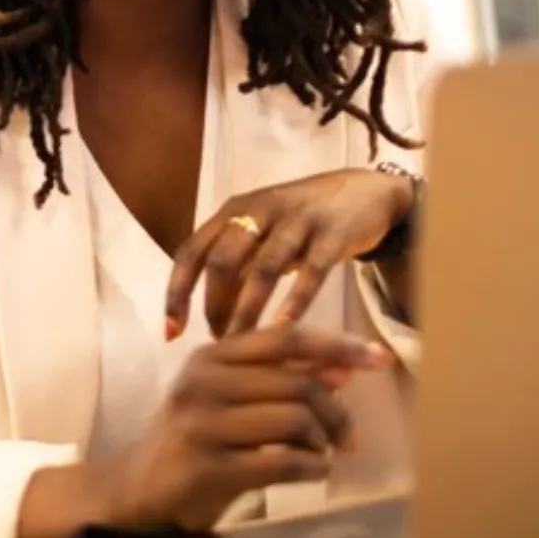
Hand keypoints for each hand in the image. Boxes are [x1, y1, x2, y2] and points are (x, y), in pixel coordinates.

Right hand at [92, 327, 390, 533]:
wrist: (139, 491)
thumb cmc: (194, 440)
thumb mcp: (229, 397)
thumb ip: (279, 380)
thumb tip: (343, 371)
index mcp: (211, 356)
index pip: (287, 338)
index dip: (338, 346)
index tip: (378, 357)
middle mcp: (203, 382)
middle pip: (297, 382)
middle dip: (336, 411)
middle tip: (349, 437)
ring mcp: (203, 425)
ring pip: (294, 420)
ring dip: (322, 442)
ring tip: (323, 455)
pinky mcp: (208, 469)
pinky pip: (282, 463)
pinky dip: (312, 468)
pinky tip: (315, 472)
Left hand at [166, 168, 416, 338]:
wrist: (366, 192)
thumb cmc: (303, 221)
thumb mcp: (263, 234)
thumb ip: (237, 266)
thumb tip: (210, 315)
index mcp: (234, 210)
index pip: (191, 252)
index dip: (177, 293)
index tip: (171, 332)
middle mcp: (260, 210)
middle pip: (222, 262)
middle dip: (214, 307)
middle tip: (219, 342)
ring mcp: (297, 219)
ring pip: (263, 269)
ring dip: (249, 311)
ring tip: (244, 344)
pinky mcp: (332, 233)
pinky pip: (311, 271)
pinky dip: (295, 302)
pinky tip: (284, 329)